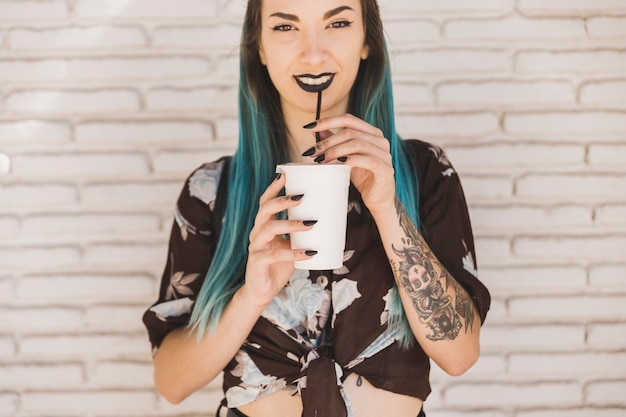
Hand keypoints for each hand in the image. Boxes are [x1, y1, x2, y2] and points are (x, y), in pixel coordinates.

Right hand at [243, 173, 316, 306]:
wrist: (262, 292)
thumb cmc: (279, 265)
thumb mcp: (291, 245)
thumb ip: (304, 234)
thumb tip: (332, 219)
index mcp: (263, 225)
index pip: (265, 201)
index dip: (273, 187)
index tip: (285, 174)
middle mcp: (256, 233)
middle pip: (265, 210)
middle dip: (283, 201)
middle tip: (302, 196)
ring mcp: (255, 248)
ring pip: (269, 229)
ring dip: (291, 224)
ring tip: (310, 223)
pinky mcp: (258, 263)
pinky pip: (275, 255)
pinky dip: (294, 253)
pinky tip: (309, 253)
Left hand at [304, 113, 395, 214]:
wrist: (377, 199)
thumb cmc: (363, 177)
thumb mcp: (346, 157)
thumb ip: (335, 143)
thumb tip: (316, 130)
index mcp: (372, 133)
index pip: (348, 119)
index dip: (328, 121)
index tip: (310, 127)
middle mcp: (380, 140)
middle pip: (349, 132)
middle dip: (327, 141)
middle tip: (312, 152)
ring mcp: (385, 154)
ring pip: (356, 144)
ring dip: (335, 151)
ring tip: (321, 160)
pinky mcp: (385, 169)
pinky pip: (368, 160)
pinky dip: (351, 159)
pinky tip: (339, 163)